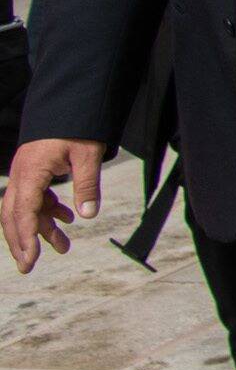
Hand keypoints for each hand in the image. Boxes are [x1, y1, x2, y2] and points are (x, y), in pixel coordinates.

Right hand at [3, 138, 100, 270]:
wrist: (70, 102)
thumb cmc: (77, 126)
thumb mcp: (88, 154)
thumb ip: (87, 185)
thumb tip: (88, 216)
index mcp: (30, 171)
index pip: (23, 211)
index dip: (26, 237)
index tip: (31, 260)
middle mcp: (22, 174)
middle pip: (14, 215)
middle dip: (21, 241)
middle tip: (29, 267)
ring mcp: (26, 173)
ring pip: (27, 208)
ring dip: (42, 228)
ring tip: (63, 247)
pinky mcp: (35, 171)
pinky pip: (36, 197)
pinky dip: (49, 210)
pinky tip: (67, 220)